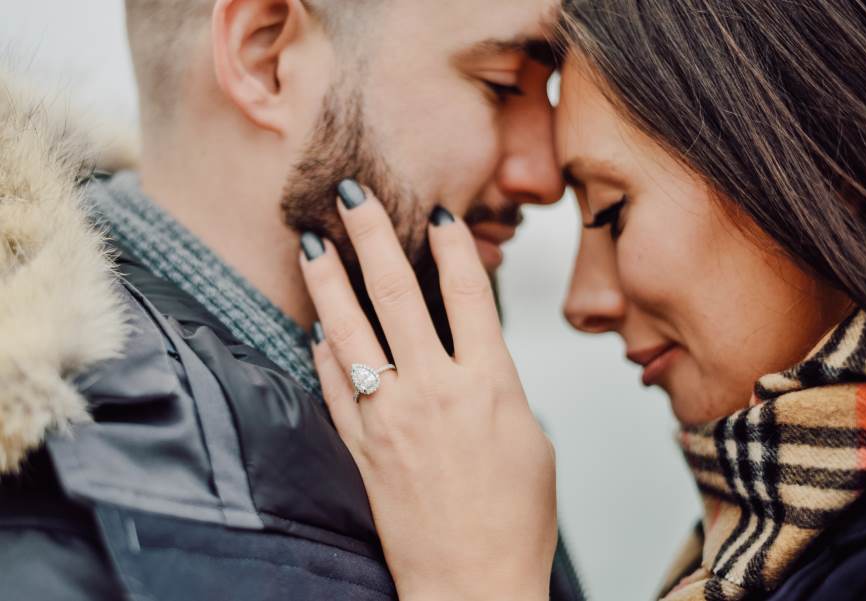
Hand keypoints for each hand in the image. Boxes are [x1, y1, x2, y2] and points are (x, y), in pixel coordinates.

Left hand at [298, 180, 556, 600]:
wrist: (472, 583)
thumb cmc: (515, 518)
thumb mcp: (530, 439)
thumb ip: (499, 385)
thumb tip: (474, 355)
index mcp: (490, 385)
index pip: (468, 294)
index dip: (454, 248)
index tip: (439, 216)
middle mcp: (436, 391)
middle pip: (398, 295)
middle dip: (373, 235)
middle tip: (351, 195)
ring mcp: (391, 417)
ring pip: (350, 332)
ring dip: (329, 281)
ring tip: (313, 242)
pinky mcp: (361, 446)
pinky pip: (334, 386)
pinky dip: (322, 352)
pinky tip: (314, 324)